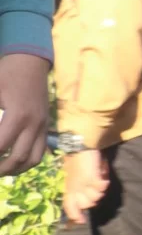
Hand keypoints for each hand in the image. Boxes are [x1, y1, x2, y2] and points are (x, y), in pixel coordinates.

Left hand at [0, 52, 48, 176]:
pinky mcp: (45, 125)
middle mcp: (34, 124)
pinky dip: (27, 161)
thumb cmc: (6, 74)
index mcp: (18, 116)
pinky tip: (14, 162)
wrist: (31, 63)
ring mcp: (42, 126)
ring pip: (33, 158)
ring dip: (16, 169)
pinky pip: (40, 151)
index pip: (1, 145)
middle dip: (1, 168)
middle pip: (19, 157)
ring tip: (1, 171)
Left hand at [60, 148, 109, 223]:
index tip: (81, 221)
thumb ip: (79, 185)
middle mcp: (74, 188)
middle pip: (86, 204)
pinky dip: (104, 182)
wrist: (80, 144)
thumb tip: (87, 197)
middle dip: (92, 198)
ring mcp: (83, 184)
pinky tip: (103, 172)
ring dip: (99, 189)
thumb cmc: (78, 158)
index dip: (74, 215)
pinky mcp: (91, 179)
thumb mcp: (76, 175)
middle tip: (94, 187)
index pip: (69, 206)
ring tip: (99, 177)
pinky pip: (101, 187)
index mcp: (69, 187)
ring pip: (96, 197)